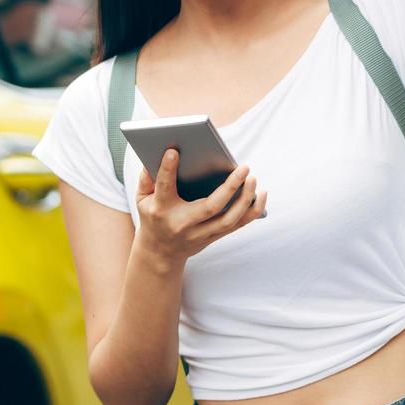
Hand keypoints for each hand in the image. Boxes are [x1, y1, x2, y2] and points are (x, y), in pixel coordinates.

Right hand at [134, 149, 267, 263]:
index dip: (167, 170)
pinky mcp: (213, 237)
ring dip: (245, 200)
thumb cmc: (152, 217)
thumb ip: (147, 178)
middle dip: (230, 188)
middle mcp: (182, 223)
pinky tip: (262, 194)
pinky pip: (238, 225)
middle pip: (210, 207)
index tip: (174, 151)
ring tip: (253, 179)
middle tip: (244, 167)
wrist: (159, 253)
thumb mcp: (142, 199)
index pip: (164, 188)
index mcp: (161, 210)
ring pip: (228, 220)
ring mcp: (200, 234)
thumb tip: (157, 153)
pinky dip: (252, 210)